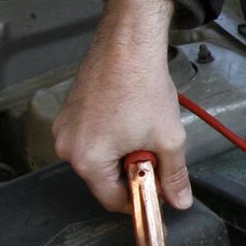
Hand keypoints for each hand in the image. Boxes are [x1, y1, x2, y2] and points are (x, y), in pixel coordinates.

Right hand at [54, 0, 192, 211]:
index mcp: (86, 160)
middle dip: (132, 170)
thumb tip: (180, 201)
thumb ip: (174, 176)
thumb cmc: (143, 87)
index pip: (112, 200)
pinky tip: (130, 116)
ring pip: (99, 156)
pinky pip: (92, 136)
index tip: (158, 189)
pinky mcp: (69, 112)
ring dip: (123, 151)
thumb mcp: (168, 139)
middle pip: (104, 178)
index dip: (140, 198)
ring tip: (143, 127)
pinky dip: (112, 135)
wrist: (128, 44)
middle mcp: (67, 147)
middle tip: (155, 150)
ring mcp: (65, 127)